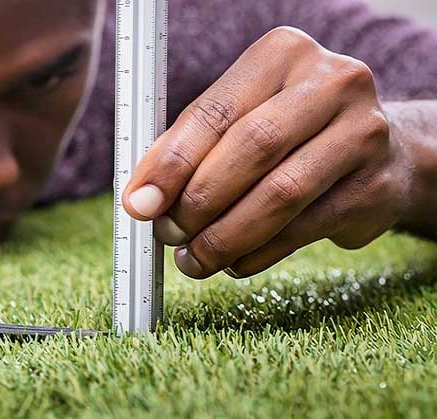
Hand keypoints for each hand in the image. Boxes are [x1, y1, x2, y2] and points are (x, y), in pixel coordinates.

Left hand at [123, 27, 410, 278]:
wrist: (379, 155)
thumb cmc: (288, 134)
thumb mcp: (238, 120)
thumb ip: (187, 149)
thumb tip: (141, 198)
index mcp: (283, 55)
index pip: (215, 112)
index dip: (171, 163)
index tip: (139, 204)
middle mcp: (332, 83)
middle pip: (251, 149)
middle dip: (198, 201)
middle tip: (167, 233)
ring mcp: (364, 133)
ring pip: (280, 195)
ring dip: (224, 237)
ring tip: (193, 259)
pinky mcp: (376, 187)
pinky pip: (302, 230)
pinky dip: (257, 254)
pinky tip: (233, 262)